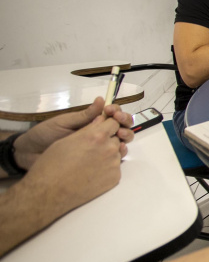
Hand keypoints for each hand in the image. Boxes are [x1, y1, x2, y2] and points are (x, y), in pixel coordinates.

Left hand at [13, 97, 132, 169]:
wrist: (30, 154)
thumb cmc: (44, 135)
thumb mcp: (64, 122)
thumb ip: (84, 115)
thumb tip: (101, 100)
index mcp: (90, 121)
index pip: (111, 114)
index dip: (116, 111)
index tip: (111, 111)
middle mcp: (97, 133)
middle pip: (121, 126)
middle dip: (125, 121)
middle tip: (119, 121)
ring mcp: (97, 148)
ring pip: (120, 140)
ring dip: (125, 135)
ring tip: (120, 134)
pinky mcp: (96, 162)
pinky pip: (113, 157)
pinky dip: (120, 152)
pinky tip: (119, 150)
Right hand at [18, 115, 126, 217]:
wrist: (50, 192)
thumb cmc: (52, 164)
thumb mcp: (67, 140)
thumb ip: (88, 129)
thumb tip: (100, 120)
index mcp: (97, 136)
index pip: (114, 123)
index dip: (108, 125)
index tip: (102, 129)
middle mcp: (109, 149)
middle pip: (116, 139)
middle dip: (107, 141)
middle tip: (91, 149)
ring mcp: (114, 165)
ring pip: (116, 154)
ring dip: (107, 155)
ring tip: (89, 162)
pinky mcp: (115, 178)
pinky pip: (115, 168)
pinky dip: (106, 169)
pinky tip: (91, 173)